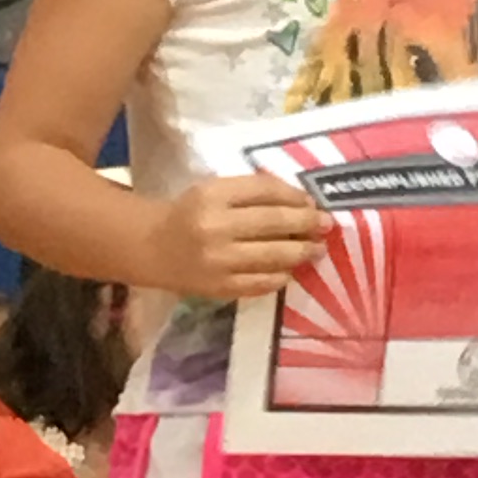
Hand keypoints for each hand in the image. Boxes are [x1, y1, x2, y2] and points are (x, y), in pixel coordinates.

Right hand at [146, 170, 332, 301]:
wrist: (151, 248)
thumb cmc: (188, 214)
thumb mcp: (212, 191)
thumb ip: (251, 193)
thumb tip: (300, 202)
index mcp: (212, 195)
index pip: (265, 190)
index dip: (295, 195)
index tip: (311, 201)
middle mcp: (216, 227)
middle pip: (274, 222)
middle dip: (307, 222)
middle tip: (327, 225)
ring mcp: (218, 260)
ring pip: (273, 255)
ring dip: (302, 251)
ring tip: (317, 249)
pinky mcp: (220, 287)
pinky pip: (261, 282)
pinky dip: (281, 276)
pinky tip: (291, 271)